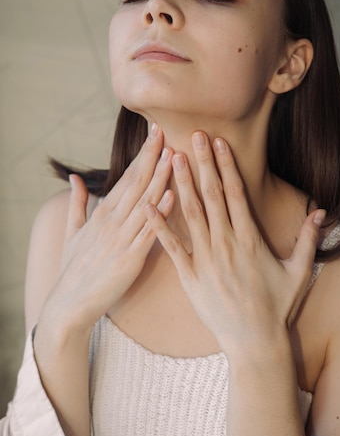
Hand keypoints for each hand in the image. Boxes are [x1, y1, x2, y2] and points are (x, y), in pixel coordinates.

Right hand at [41, 123, 174, 332]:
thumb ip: (77, 203)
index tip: (155, 133)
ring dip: (160, 177)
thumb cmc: (74, 268)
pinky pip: (148, 233)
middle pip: (136, 182)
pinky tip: (171, 197)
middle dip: (152, 156)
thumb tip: (75, 178)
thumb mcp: (73, 231)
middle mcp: (112, 221)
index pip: (126, 176)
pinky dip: (160, 214)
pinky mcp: (129, 259)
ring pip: (145, 202)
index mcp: (102, 213)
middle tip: (167, 130)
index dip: (142, 154)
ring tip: (175, 155)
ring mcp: (121, 239)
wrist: (69, 305)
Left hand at [145, 131, 324, 356]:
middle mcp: (226, 244)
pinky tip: (147, 205)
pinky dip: (158, 226)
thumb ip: (308, 239)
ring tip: (173, 158)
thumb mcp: (299, 272)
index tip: (219, 142)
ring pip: (191, 214)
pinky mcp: (189, 277)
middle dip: (202, 163)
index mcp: (251, 239)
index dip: (226, 166)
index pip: (236, 193)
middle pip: (212, 196)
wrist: (254, 343)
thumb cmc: (277, 307)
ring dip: (181, 184)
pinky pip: (170, 248)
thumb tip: (321, 211)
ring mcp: (205, 260)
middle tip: (193, 135)